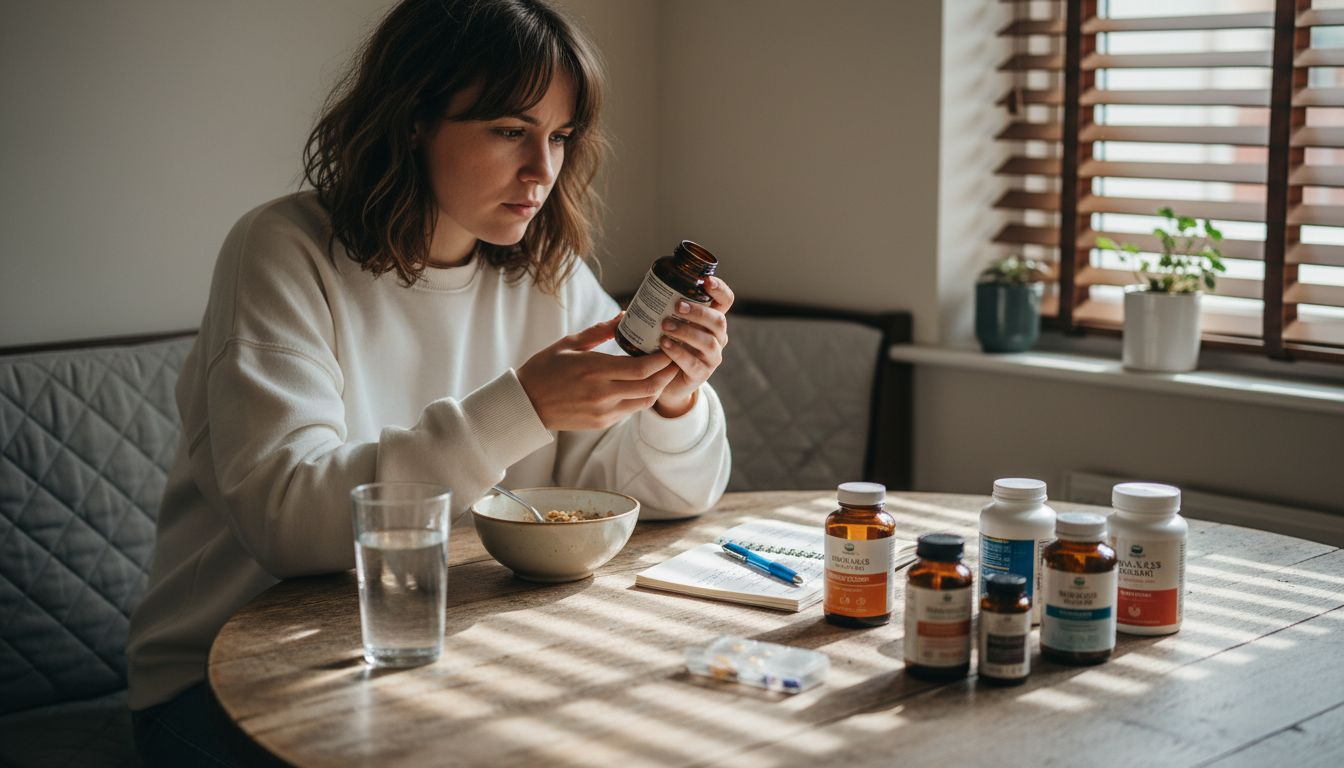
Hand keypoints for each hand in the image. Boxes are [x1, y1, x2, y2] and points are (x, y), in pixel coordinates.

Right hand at [517, 316, 678, 430]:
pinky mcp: (602, 422)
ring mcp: (603, 411)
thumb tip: (624, 316)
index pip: (641, 368)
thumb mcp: (569, 343)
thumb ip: (600, 331)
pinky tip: (645, 384)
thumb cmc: (544, 369)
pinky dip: (643, 397)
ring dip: (659, 386)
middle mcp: (601, 393)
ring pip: (645, 401)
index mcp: (593, 369)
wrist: (525, 403)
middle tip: (674, 358)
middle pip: (650, 386)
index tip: (668, 346)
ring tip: (664, 371)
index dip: (661, 359)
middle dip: (667, 372)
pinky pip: (632, 410)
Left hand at [655, 275, 734, 416]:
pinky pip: (693, 363)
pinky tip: (664, 345)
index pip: (725, 301)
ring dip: (686, 331)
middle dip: (698, 312)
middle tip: (677, 306)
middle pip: (718, 320)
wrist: (665, 381)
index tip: (705, 281)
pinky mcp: (701, 374)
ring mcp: (712, 356)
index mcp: (711, 319)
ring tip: (665, 326)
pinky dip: (678, 352)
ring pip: (708, 342)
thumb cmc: (666, 346)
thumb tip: (628, 307)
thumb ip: (657, 313)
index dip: (719, 289)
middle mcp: (717, 337)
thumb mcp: (667, 325)